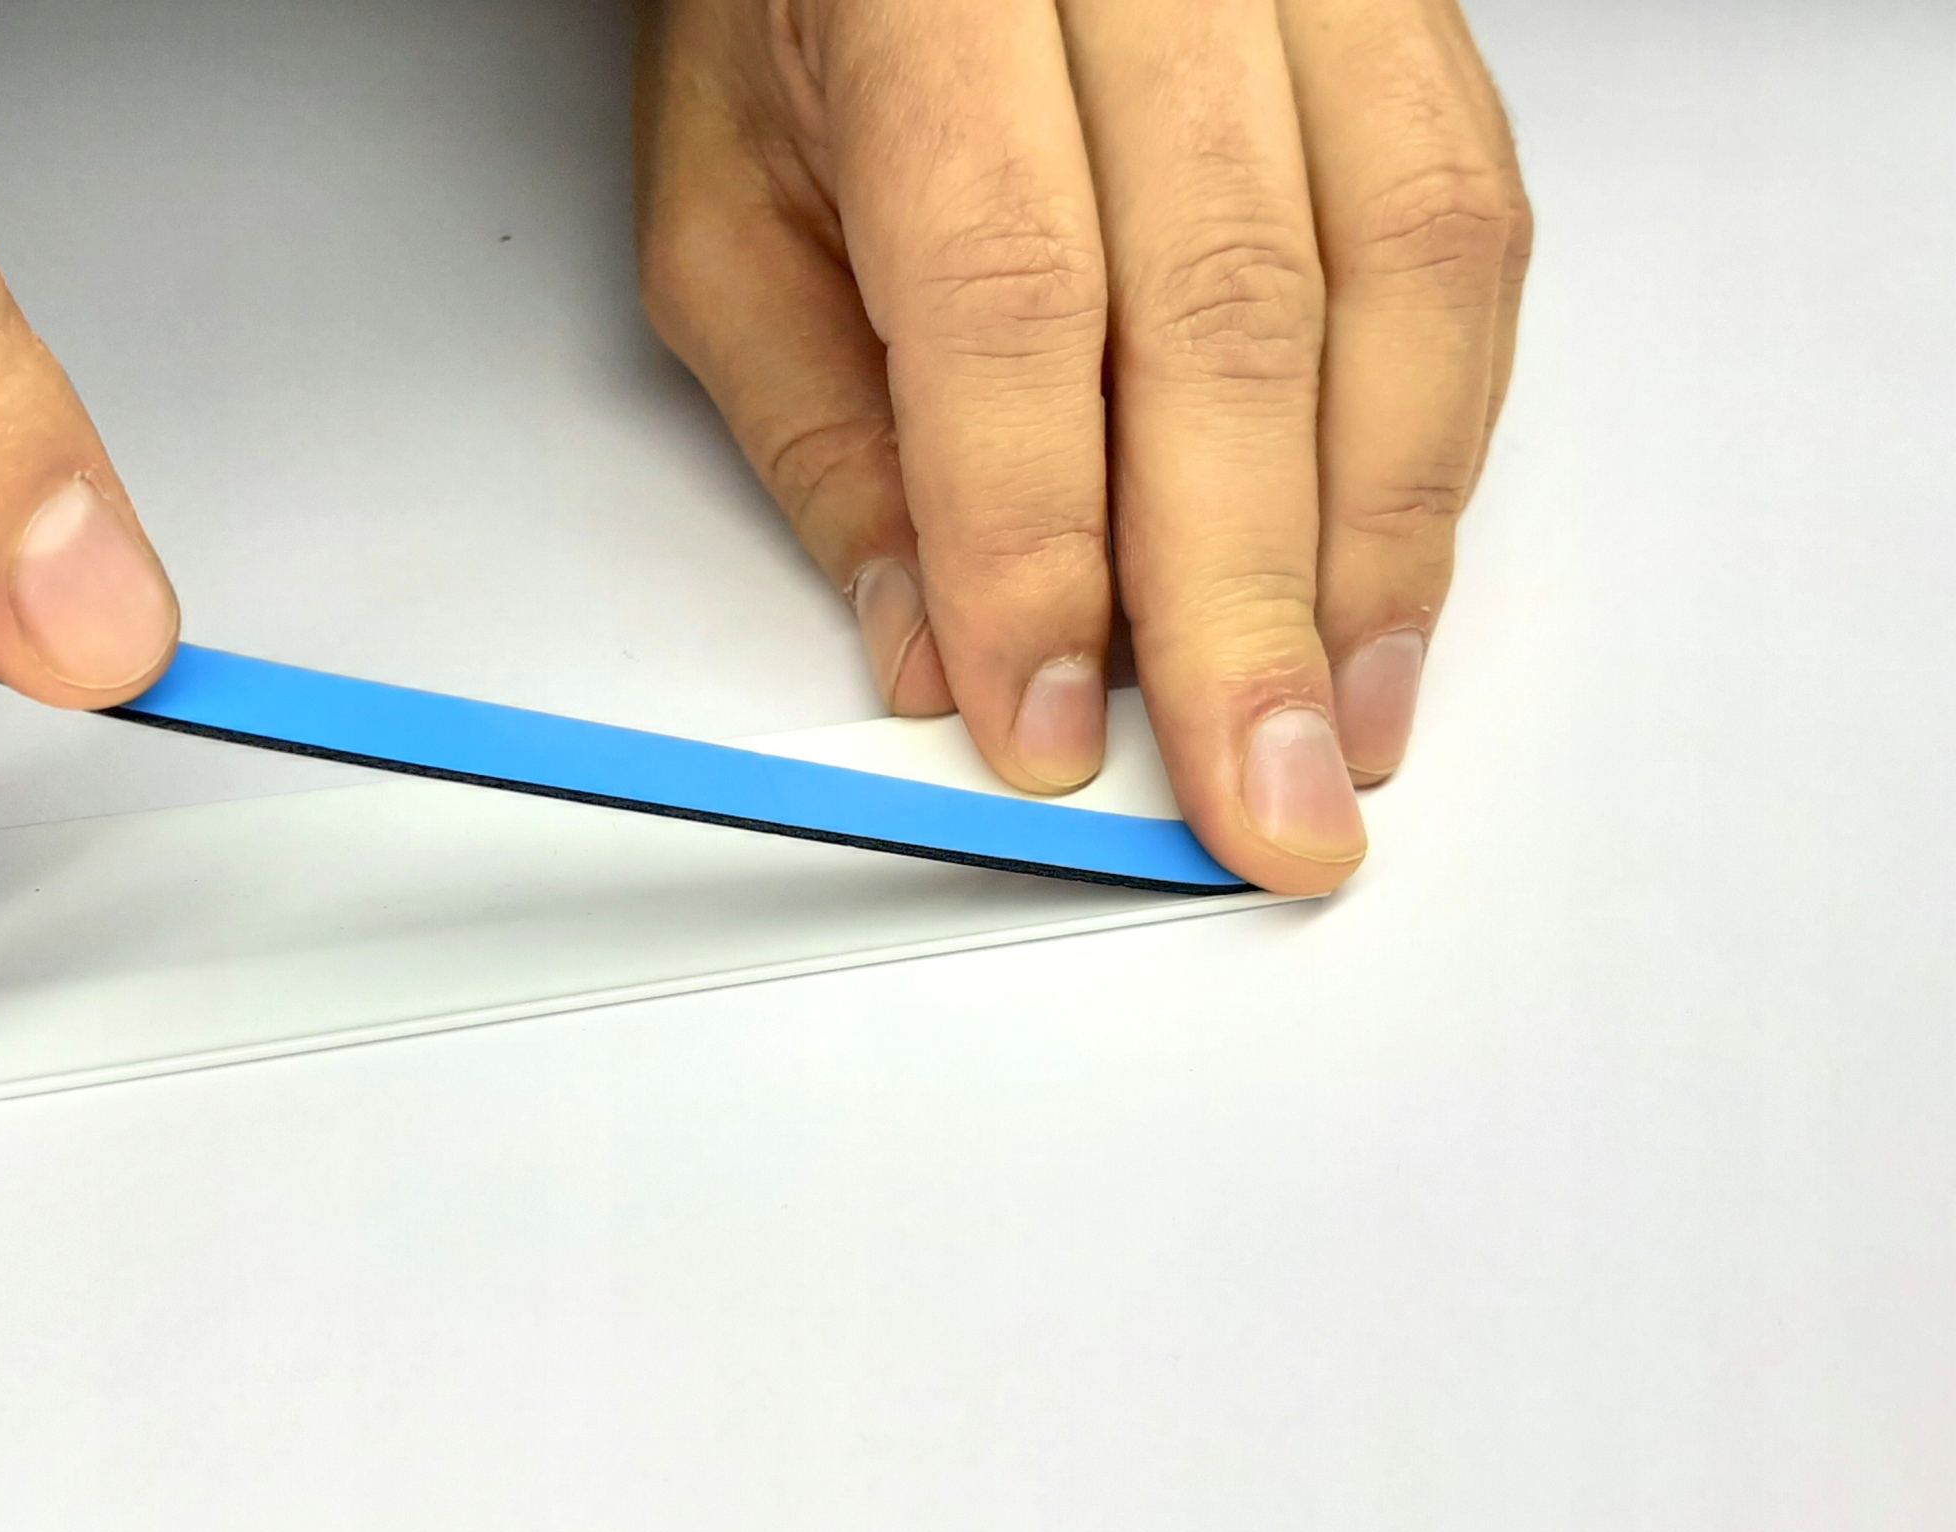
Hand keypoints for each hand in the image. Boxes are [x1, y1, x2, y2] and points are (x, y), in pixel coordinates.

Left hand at [638, 0, 1530, 892]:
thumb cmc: (796, 3)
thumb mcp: (723, 208)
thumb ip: (823, 430)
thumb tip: (933, 646)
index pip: (1010, 295)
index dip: (1037, 540)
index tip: (1044, 728)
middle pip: (1230, 304)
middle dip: (1243, 598)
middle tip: (1254, 793)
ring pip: (1399, 268)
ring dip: (1379, 538)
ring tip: (1345, 720)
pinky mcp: (1403, 13)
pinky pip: (1467, 227)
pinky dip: (1440, 428)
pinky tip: (1391, 571)